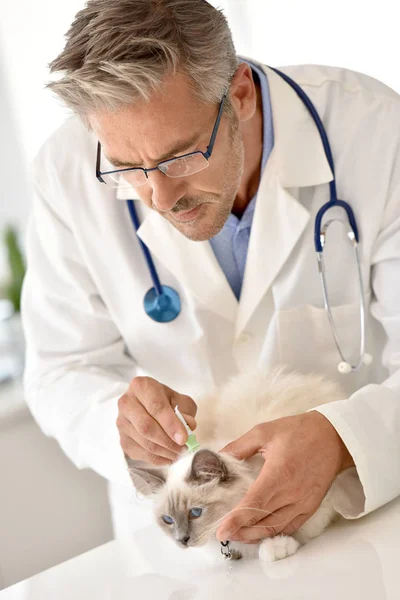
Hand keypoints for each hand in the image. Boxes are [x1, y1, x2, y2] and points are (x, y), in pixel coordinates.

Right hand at [117, 376, 196, 465]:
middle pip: (146, 426)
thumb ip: (186, 411)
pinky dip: (156, 459)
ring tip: (179, 453)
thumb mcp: (179, 400)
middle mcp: (126, 403)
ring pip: (143, 442)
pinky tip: (169, 457)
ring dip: (164, 451)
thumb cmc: (165, 400)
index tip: (183, 438)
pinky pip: (139, 453)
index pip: (156, 407)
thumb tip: (188, 426)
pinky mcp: (122, 439)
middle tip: (183, 448)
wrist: (147, 404)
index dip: (170, 424)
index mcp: (141, 386)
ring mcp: (121, 422)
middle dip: (167, 441)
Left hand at [216, 411, 353, 543]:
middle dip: (240, 530)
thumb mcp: (264, 432)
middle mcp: (291, 493)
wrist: (333, 436)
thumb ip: (239, 446)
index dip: (236, 520)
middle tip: (223, 533)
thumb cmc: (298, 431)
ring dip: (255, 535)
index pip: (253, 504)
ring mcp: (303, 503)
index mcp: (278, 474)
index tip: (221, 530)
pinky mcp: (311, 506)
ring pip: (275, 528)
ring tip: (238, 535)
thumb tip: (218, 458)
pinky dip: (274, 533)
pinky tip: (261, 532)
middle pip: (262, 521)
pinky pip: (290, 527)